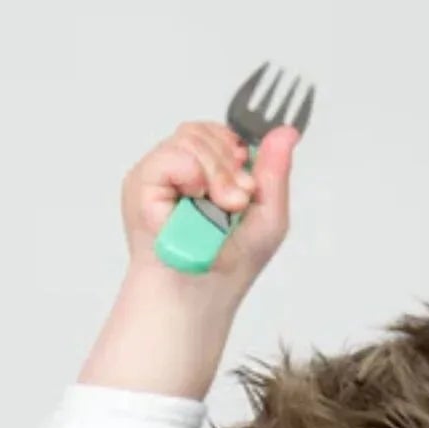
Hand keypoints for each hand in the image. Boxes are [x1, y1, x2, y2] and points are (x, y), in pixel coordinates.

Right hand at [122, 119, 300, 290]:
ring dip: (213, 173)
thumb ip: (276, 172)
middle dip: (227, 166)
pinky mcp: (141, 184)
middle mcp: (179, 171)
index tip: (246, 186)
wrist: (199, 297)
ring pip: (189, 138)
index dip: (235, 150)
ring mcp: (158, 175)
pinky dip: (191, 174)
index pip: (217, 132)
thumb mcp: (269, 217)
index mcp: (204, 174)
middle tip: (233, 204)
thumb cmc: (229, 267)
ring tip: (216, 209)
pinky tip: (194, 199)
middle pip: (203, 131)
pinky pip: (170, 155)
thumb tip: (287, 131)